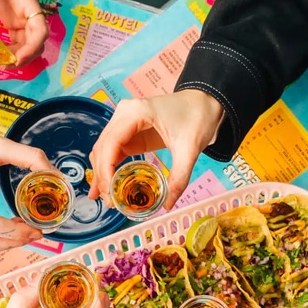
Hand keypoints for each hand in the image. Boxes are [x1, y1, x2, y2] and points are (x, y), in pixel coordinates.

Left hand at [0, 0, 48, 65]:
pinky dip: (11, 51)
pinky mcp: (13, 20)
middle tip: (5, 66)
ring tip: (1, 64)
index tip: (17, 59)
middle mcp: (28, 9)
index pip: (39, 28)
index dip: (32, 47)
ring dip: (19, 56)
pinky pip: (17, 41)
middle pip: (37, 40)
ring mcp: (22, 16)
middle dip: (25, 55)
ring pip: (28, 43)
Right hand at [89, 90, 223, 209]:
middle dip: (102, 176)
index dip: (106, 171)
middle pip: (103, 148)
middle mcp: (124, 113)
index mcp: (136, 113)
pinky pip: (113, 149)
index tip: (110, 193)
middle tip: (109, 201)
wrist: (205, 102)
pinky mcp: (129, 129)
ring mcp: (124, 120)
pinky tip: (109, 184)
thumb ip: (179, 178)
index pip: (110, 145)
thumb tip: (168, 205)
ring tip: (105, 196)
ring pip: (103, 149)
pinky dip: (109, 166)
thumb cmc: (197, 118)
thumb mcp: (190, 150)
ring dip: (102, 172)